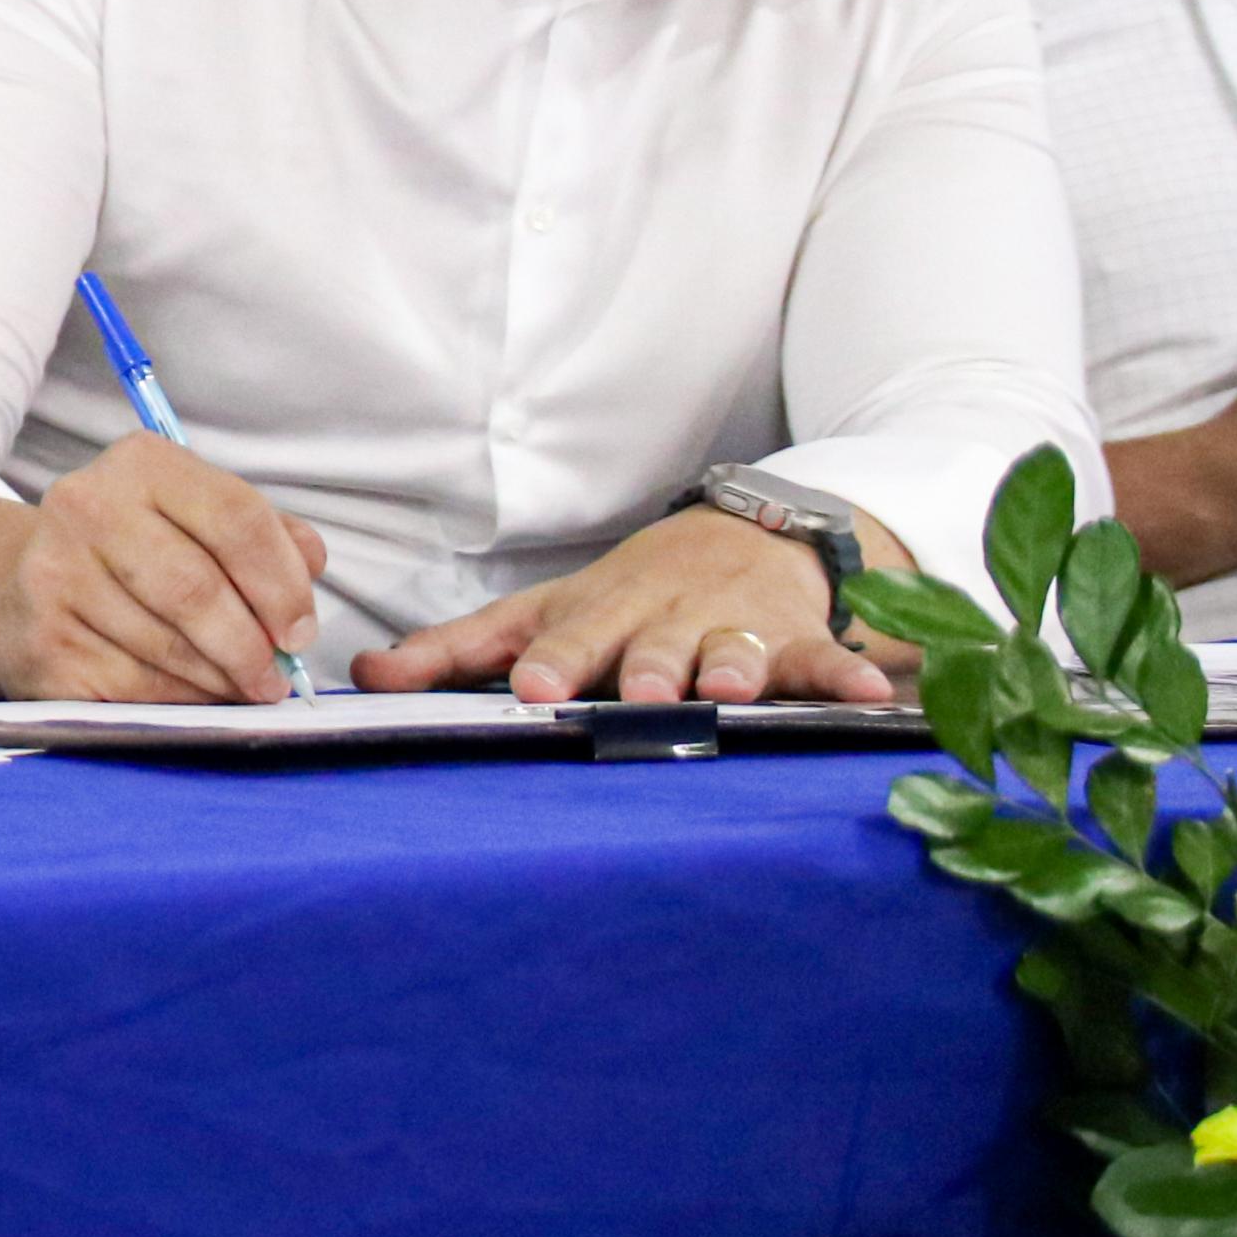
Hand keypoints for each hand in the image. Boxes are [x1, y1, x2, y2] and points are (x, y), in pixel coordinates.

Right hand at [0, 429, 325, 704]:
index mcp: (141, 463)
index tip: (300, 630)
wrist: (17, 588)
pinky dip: (178, 703)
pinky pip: (132, 688)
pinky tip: (192, 698)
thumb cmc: (132, 554)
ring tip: (239, 689)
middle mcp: (88, 507)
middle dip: (250, 645)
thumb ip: (264, 533)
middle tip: (276, 677)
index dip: (281, 583)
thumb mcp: (195, 518)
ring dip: (219, 681)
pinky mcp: (42, 642)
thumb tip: (310, 564)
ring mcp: (56, 576)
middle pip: (196, 588)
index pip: (235, 517)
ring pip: (166, 647)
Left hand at [355, 506, 896, 706]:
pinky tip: (872, 699)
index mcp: (594, 614)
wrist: (745, 538)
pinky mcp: (792, 641)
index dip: (552, 659)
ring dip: (728, 670)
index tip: (536, 686)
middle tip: (636, 693)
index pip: (565, 636)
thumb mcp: (542, 613)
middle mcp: (660, 621)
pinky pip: (821, 662)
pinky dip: (845, 676)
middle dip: (642, 668)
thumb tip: (364, 680)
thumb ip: (456, 652)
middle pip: (649, 645)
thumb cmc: (626, 597)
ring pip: (728, 652)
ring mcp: (729, 630)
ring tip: (727, 691)